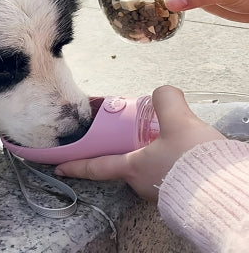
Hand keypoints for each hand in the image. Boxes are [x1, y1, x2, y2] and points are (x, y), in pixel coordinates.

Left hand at [55, 85, 224, 200]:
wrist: (225, 191)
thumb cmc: (194, 163)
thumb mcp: (178, 121)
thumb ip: (166, 99)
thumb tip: (163, 92)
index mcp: (133, 167)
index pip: (96, 167)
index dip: (77, 166)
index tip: (60, 167)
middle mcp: (142, 183)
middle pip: (124, 162)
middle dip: (124, 149)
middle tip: (132, 135)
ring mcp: (160, 191)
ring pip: (147, 167)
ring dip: (151, 153)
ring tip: (168, 139)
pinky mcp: (178, 193)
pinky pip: (165, 173)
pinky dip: (167, 161)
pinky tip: (182, 152)